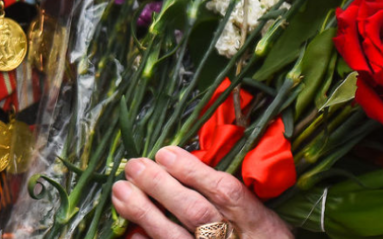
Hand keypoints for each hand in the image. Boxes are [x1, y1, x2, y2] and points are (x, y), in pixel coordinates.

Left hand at [111, 146, 292, 238]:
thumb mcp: (262, 218)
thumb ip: (232, 195)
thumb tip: (181, 164)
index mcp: (258, 223)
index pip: (225, 191)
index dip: (193, 171)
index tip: (165, 153)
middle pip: (195, 212)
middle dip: (161, 186)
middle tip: (135, 166)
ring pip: (176, 237)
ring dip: (144, 211)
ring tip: (121, 191)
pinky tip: (130, 230)